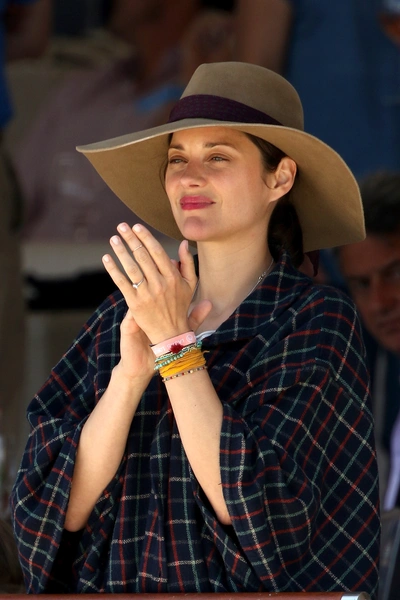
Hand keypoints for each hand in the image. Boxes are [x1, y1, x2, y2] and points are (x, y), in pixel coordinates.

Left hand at [103, 223, 209, 348]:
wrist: (171, 334)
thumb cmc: (180, 307)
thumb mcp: (190, 285)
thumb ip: (187, 263)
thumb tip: (183, 242)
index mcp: (173, 277)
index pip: (157, 252)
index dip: (146, 237)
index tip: (137, 227)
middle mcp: (160, 284)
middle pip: (142, 256)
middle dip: (131, 239)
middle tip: (121, 226)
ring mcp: (147, 294)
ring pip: (131, 267)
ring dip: (121, 250)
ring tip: (114, 238)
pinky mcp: (135, 303)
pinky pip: (121, 283)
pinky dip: (113, 269)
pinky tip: (106, 258)